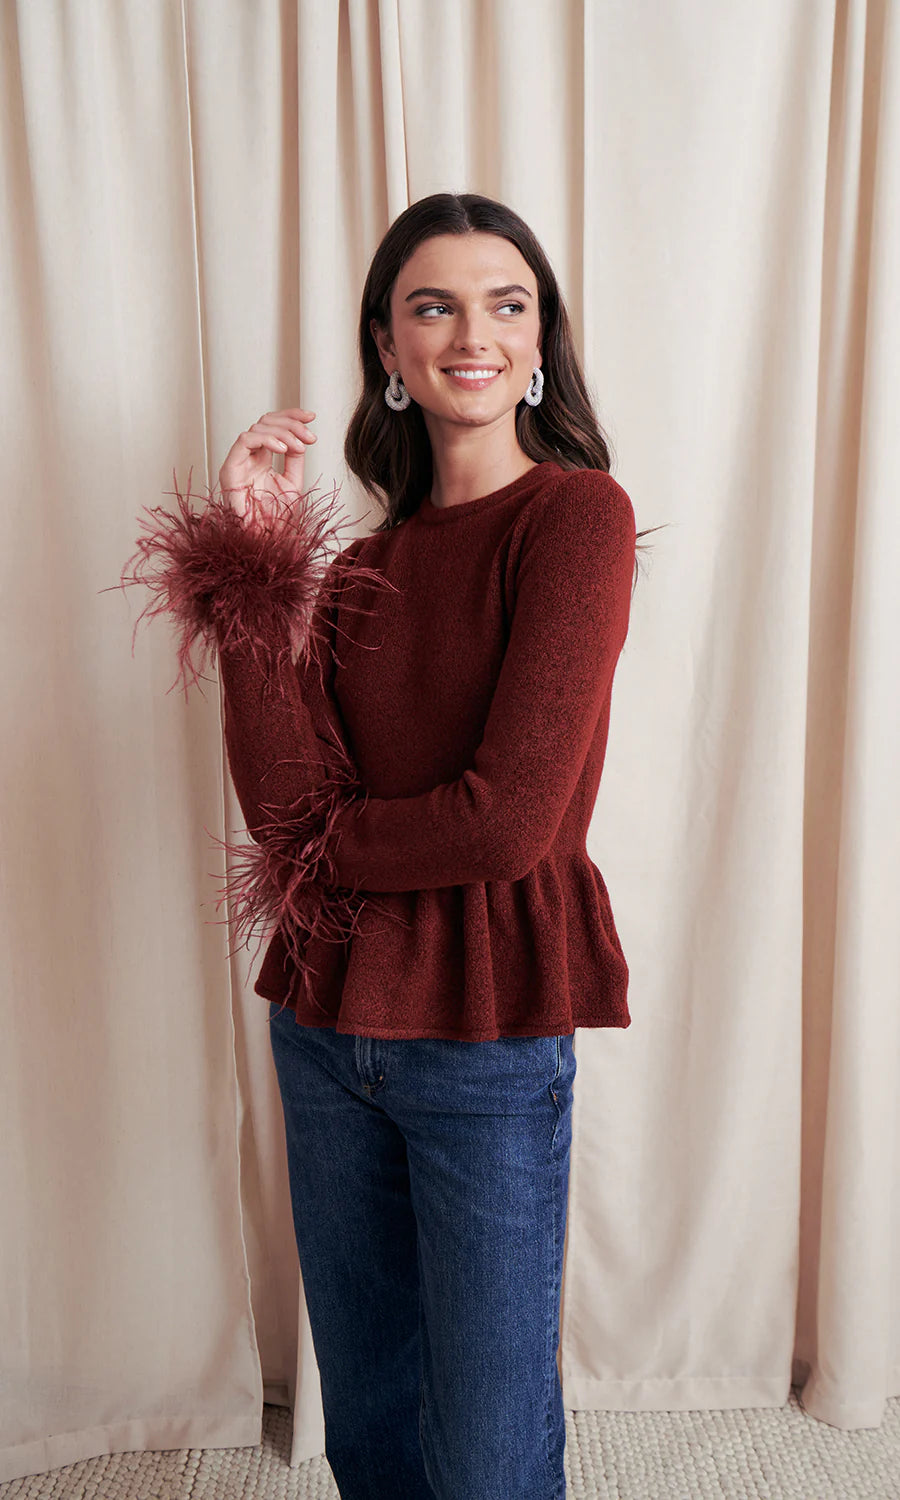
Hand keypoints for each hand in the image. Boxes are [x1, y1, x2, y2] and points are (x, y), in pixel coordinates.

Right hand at [218, 407, 317, 524]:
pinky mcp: (229, 468)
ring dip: (283, 432)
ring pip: (257, 427)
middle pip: (266, 421)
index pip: (273, 426)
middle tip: (310, 437)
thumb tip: (301, 438)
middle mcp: (248, 457)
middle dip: (291, 423)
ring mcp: (238, 461)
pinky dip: (266, 439)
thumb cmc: (275, 518)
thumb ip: (295, 459)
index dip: (292, 417)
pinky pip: (245, 440)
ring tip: (299, 447)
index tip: (311, 418)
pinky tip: (283, 448)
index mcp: (261, 458)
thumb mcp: (292, 483)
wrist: (264, 540)